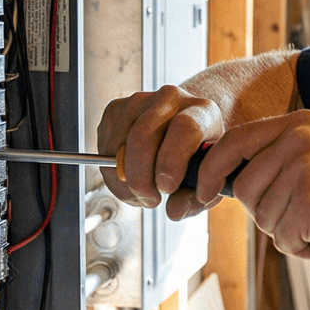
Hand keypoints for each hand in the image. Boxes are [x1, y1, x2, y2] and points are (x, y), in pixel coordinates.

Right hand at [95, 85, 225, 217]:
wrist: (185, 127)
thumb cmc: (198, 156)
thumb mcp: (206, 179)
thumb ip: (195, 199)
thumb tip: (173, 211)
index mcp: (203, 111)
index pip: (185, 129)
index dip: (171, 161)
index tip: (166, 188)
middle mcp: (171, 98)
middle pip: (142, 136)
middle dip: (140, 178)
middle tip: (150, 199)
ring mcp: (140, 100)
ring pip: (118, 146)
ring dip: (123, 181)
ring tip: (141, 193)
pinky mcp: (115, 108)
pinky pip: (103, 148)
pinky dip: (111, 172)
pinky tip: (130, 177)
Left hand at [195, 110, 309, 264]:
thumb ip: (283, 155)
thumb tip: (227, 175)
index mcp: (300, 122)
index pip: (233, 141)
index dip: (213, 170)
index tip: (203, 191)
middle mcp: (297, 140)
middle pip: (243, 186)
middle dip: (264, 211)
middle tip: (303, 215)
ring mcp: (302, 170)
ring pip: (261, 217)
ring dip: (286, 231)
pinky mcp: (307, 204)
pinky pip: (280, 238)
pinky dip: (301, 247)